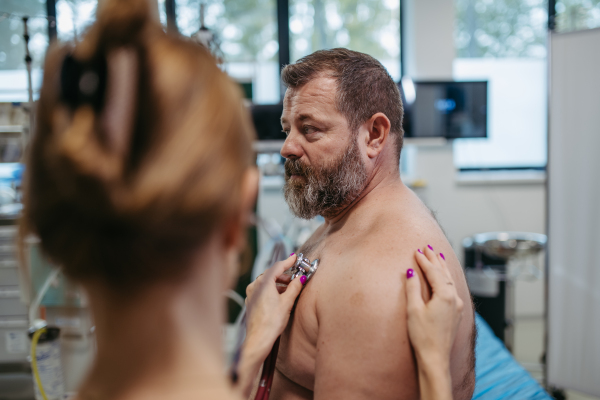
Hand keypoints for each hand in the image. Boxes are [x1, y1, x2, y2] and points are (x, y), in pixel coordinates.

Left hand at [245, 254, 303, 347]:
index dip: (287, 262)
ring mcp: (251, 294)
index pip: (277, 267)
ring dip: (278, 283)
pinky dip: (271, 289)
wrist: (259, 339)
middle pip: (271, 274)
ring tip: (289, 288)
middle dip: (284, 274)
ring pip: (266, 282)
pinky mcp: (251, 302)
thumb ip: (294, 287)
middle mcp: (254, 286)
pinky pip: (262, 290)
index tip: (294, 258)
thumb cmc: (271, 322)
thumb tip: (300, 278)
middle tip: (295, 276)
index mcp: (263, 283)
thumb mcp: (287, 302)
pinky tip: (279, 296)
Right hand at [405, 246, 463, 399]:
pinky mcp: (456, 313)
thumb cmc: (422, 336)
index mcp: (445, 295)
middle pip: (444, 273)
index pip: (433, 272)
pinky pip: (452, 288)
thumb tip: (411, 272)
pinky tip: (445, 278)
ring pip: (450, 280)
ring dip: (442, 267)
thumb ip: (413, 288)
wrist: (435, 358)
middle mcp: (454, 298)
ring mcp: (457, 306)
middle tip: (427, 247)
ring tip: (438, 256)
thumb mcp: (413, 310)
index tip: (416, 251)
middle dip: (435, 259)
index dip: (424, 261)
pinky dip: (446, 278)